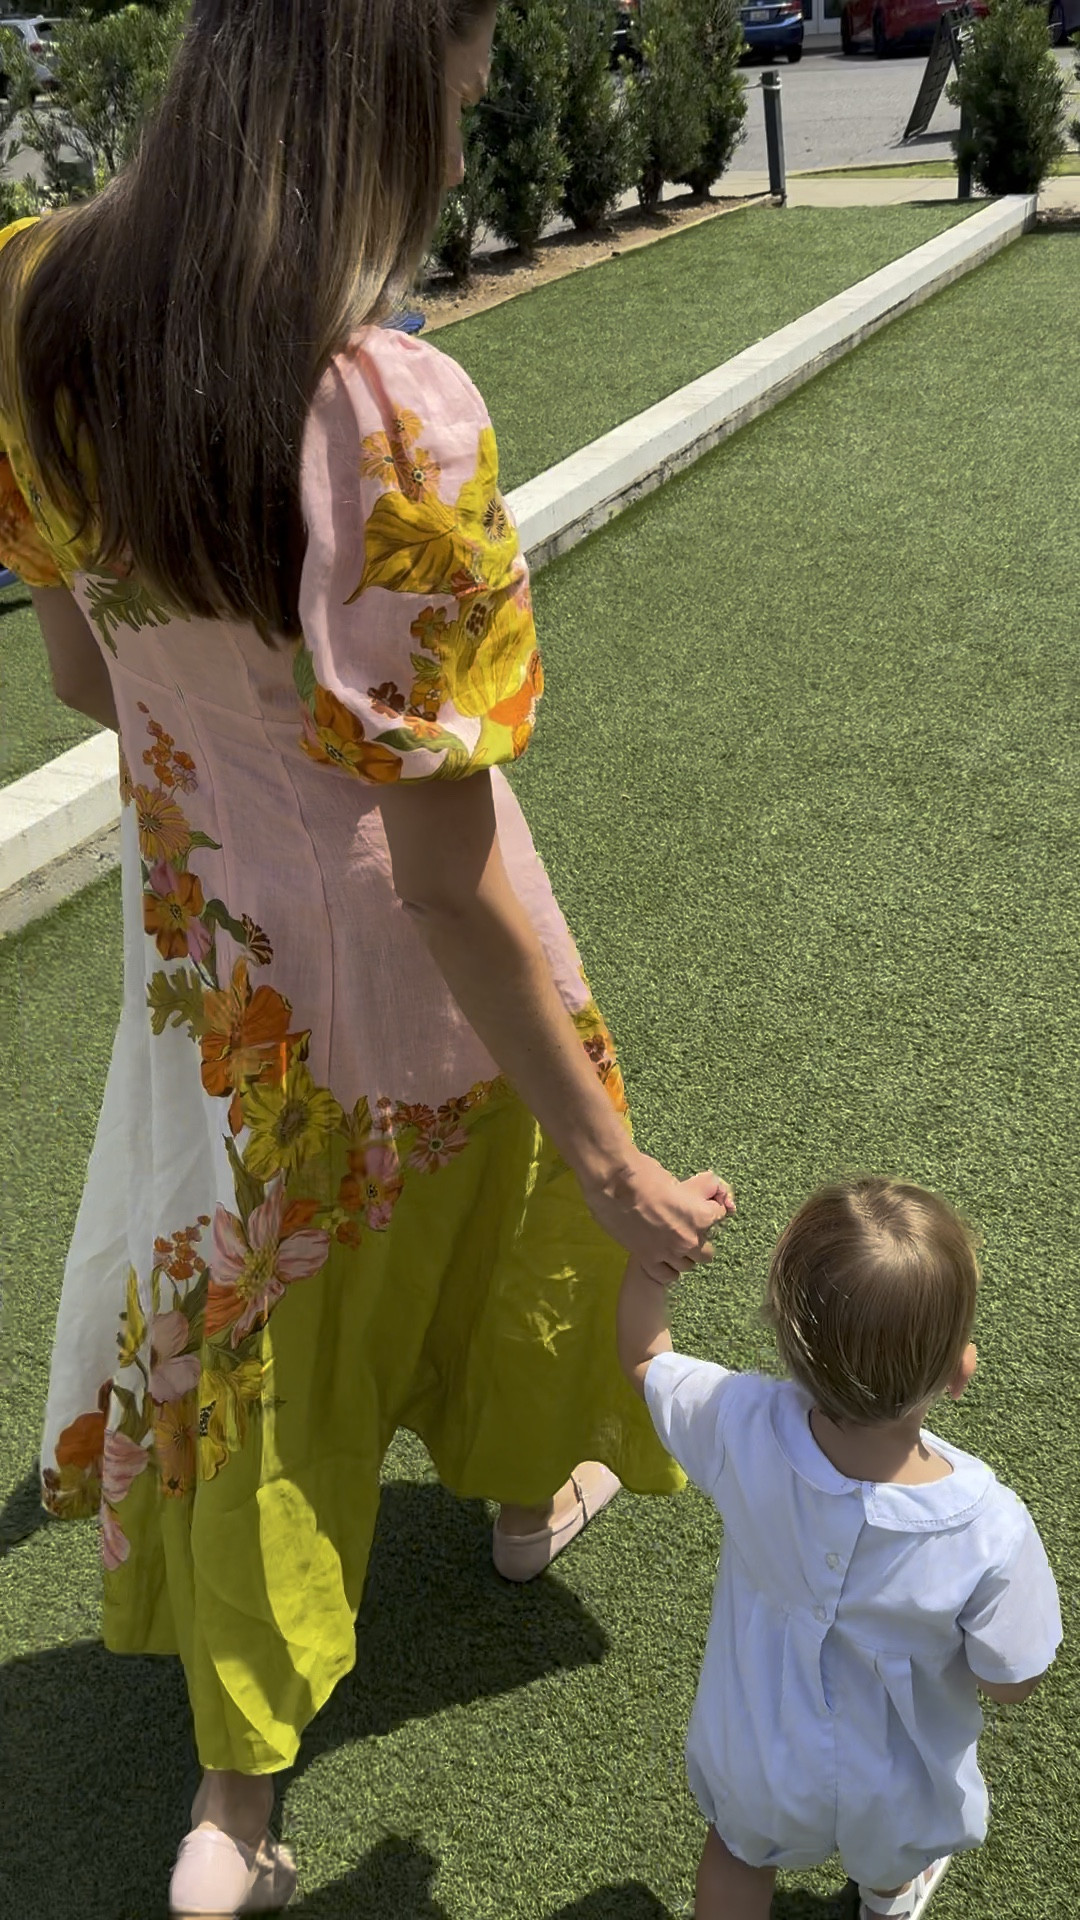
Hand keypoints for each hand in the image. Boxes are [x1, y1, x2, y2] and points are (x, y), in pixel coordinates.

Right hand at [582, 1156, 735, 1285]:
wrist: (613, 1182)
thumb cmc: (643, 1173)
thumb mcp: (675, 1179)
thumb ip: (689, 1194)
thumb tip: (690, 1198)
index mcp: (700, 1216)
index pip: (719, 1218)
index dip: (709, 1212)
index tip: (700, 1210)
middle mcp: (688, 1238)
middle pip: (707, 1252)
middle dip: (698, 1241)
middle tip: (685, 1231)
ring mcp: (668, 1252)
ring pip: (687, 1266)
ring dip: (682, 1256)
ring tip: (671, 1245)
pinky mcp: (647, 1259)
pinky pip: (667, 1275)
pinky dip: (666, 1268)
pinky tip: (660, 1258)